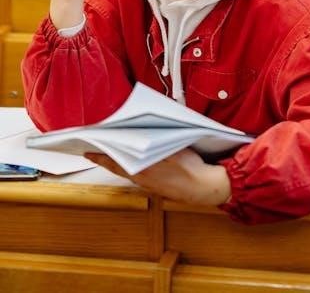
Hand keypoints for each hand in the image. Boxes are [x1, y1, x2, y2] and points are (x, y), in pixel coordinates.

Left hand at [85, 148, 231, 206]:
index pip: (113, 162)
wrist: (205, 189)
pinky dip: (127, 165)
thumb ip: (153, 144)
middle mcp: (141, 179)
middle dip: (104, 157)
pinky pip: (134, 173)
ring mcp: (147, 183)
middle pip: (116, 166)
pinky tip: (130, 160)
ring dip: (115, 161)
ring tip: (107, 152)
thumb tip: (136, 137)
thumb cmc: (191, 170)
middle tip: (91, 149)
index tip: (86, 150)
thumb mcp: (172, 150)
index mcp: (142, 171)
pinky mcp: (154, 184)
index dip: (99, 155)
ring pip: (125, 170)